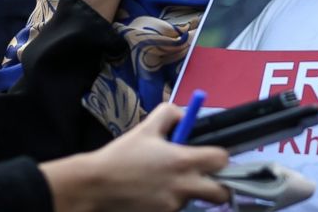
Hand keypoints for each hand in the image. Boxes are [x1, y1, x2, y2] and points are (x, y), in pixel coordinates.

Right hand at [41, 103, 230, 211]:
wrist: (96, 186)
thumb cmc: (121, 156)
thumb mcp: (145, 128)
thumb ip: (169, 115)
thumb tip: (184, 115)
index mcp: (182, 161)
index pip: (221, 160)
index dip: (219, 157)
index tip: (210, 156)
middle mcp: (184, 186)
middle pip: (222, 193)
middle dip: (219, 186)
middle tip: (206, 178)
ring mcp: (174, 206)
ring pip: (195, 200)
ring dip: (188, 192)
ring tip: (163, 182)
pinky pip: (176, 209)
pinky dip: (169, 202)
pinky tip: (152, 193)